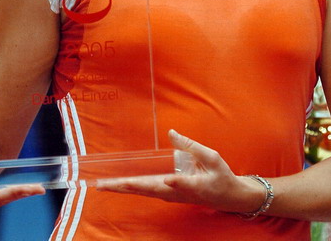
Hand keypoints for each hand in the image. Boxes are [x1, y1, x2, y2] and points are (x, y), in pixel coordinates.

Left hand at [96, 130, 263, 213]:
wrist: (228, 197)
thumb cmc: (222, 176)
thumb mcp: (213, 157)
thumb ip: (192, 146)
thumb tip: (172, 133)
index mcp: (193, 185)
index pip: (179, 184)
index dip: (173, 182)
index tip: (168, 179)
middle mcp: (177, 193)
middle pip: (148, 190)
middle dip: (125, 187)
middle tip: (102, 185)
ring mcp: (171, 196)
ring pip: (144, 192)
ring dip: (123, 189)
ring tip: (103, 186)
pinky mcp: (169, 194)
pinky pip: (147, 191)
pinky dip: (132, 188)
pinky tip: (120, 185)